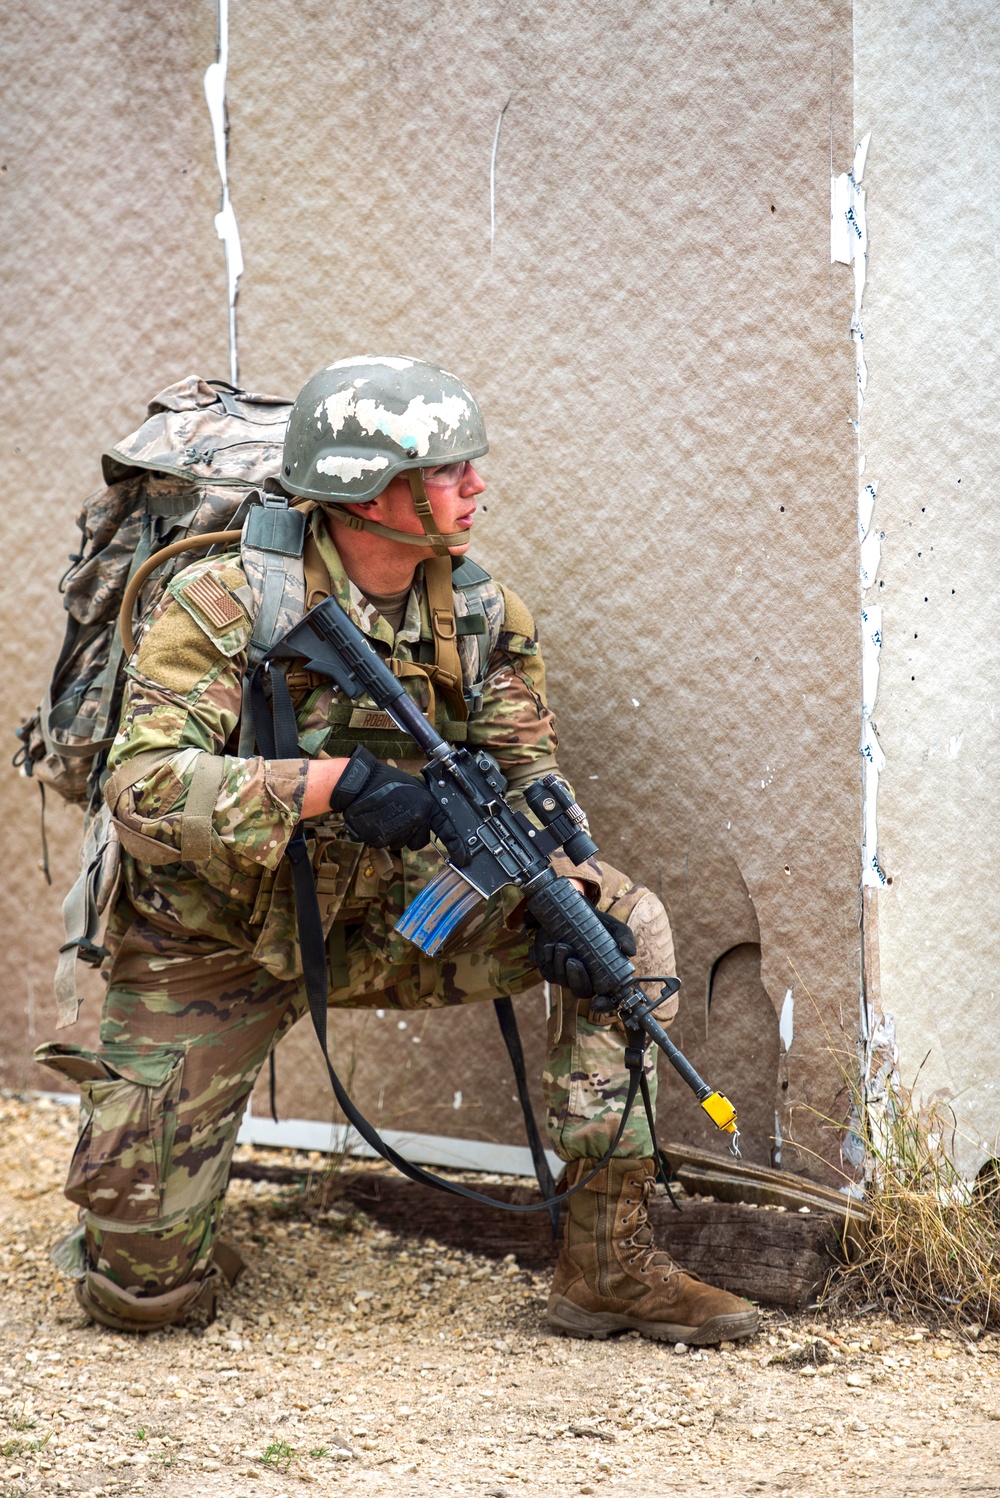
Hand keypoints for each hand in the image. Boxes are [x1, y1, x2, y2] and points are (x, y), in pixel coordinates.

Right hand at [330, 746, 448, 851]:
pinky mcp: (383, 839)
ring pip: (402, 843)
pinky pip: (387, 843)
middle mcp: (417, 820)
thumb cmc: (386, 782)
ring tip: (387, 814)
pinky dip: (383, 835)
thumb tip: (431, 820)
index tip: (463, 858)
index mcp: (428, 807)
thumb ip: (425, 807)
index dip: (456, 846)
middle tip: (400, 816)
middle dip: (412, 834)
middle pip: (420, 841)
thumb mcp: (415, 790)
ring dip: (396, 834)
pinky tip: (378, 820)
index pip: (447, 830)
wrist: (360, 784)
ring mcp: (399, 831)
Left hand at [528, 908, 636, 998]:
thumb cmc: (596, 924)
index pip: (607, 999)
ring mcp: (567, 977)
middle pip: (582, 992)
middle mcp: (586, 979)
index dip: (604, 1005)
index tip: (598, 1004)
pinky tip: (551, 945)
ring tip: (562, 945)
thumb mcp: (613, 928)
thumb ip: (624, 937)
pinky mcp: (551, 970)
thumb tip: (630, 953)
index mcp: (604, 976)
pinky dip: (549, 959)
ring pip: (563, 981)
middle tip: (573, 961)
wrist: (570, 912)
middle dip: (576, 978)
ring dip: (561, 964)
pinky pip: (550, 972)